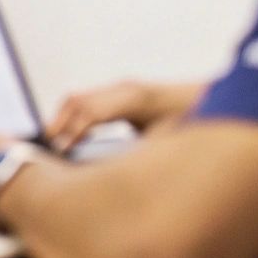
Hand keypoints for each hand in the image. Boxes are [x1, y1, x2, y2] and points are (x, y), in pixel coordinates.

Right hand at [46, 80, 202, 153]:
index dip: (72, 132)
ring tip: (52, 145)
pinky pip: (88, 101)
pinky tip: (70, 136)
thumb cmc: (194, 122)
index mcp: (136, 98)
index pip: (91, 112)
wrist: (211, 101)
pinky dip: (74, 117)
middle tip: (46, 152)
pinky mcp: (121, 93)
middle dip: (59, 125)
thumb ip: (137, 154)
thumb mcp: (168, 142)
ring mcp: (122, 87)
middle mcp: (125, 88)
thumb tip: (106, 170)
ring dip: (62, 119)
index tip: (60, 152)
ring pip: (79, 98)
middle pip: (78, 101)